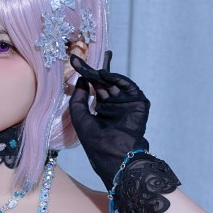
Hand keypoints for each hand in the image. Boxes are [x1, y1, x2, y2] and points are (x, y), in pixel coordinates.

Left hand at [67, 49, 150, 184]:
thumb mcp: (80, 118)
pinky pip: (127, 86)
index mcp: (102, 110)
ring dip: (101, 71)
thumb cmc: (96, 143)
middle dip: (92, 68)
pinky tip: (103, 74)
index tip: (74, 61)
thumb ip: (78, 98)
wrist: (117, 156)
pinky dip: (115, 78)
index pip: (94, 87)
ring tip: (90, 67)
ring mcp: (127, 104)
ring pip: (114, 81)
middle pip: (103, 81)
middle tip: (79, 55)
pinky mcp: (139, 103)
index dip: (85, 74)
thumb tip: (80, 79)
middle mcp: (114, 105)